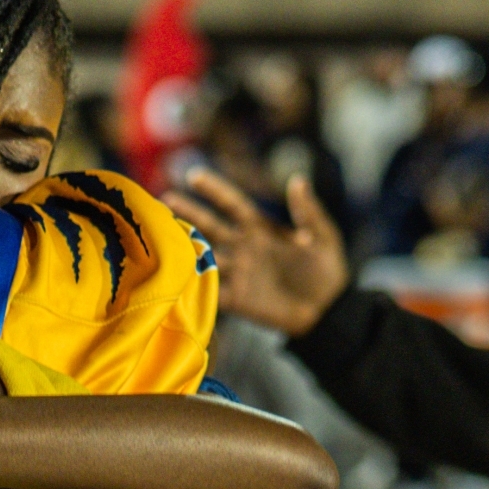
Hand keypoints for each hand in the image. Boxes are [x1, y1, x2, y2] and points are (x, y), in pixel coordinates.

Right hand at [161, 169, 349, 336]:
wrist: (327, 312)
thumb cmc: (327, 271)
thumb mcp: (323, 237)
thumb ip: (308, 212)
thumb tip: (297, 180)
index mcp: (260, 229)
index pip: (232, 204)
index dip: (214, 190)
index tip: (194, 176)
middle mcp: (242, 248)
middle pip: (209, 226)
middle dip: (188, 213)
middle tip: (164, 200)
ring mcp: (237, 273)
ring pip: (203, 255)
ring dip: (183, 246)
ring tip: (161, 236)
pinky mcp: (236, 299)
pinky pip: (209, 290)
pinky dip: (191, 285)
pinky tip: (173, 278)